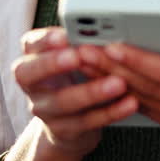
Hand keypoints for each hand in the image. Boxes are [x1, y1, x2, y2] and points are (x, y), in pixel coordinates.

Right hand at [12, 27, 137, 157]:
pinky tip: (130, 102)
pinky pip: (87, 121)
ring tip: (119, 82)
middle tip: (78, 55)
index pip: (30, 45)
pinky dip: (111, 112)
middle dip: (53, 64)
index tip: (64, 35)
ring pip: (62, 101)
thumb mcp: (70, 59)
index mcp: (33, 60)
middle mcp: (32, 86)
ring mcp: (45, 110)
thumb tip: (105, 30)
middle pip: (29, 74)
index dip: (45, 40)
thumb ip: (79, 44)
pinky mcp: (63, 130)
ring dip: (92, 92)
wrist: (69, 125)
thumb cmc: (73, 80)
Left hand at [74, 4, 159, 150]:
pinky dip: (128, 94)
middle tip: (84, 49)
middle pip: (150, 87)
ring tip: (88, 61)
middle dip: (113, 67)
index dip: (138, 58)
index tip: (112, 43)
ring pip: (145, 101)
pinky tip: (107, 79)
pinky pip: (152, 111)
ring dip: (113, 81)